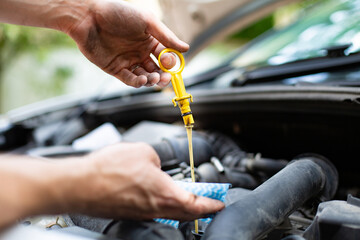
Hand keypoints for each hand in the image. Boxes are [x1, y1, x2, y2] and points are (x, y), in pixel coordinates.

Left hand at [65, 0, 188, 87]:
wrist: (89, 17)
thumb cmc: (118, 13)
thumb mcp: (147, 21)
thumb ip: (166, 36)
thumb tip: (185, 48)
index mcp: (149, 41)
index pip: (165, 56)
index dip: (170, 62)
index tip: (170, 63)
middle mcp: (139, 52)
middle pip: (156, 70)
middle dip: (163, 76)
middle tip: (164, 78)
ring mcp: (127, 61)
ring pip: (144, 77)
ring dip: (151, 80)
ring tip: (152, 78)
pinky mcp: (115, 68)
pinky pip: (129, 79)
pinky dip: (137, 82)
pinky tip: (142, 80)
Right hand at [67, 143, 224, 220]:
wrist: (80, 185)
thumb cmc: (108, 170)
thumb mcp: (143, 152)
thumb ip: (156, 159)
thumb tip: (156, 165)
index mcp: (164, 194)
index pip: (197, 205)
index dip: (211, 205)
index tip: (219, 203)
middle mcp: (155, 208)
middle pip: (186, 213)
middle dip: (201, 209)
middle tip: (209, 204)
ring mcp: (141, 213)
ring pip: (170, 213)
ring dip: (183, 207)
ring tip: (188, 199)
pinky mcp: (129, 212)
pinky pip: (153, 211)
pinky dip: (164, 205)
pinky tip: (159, 196)